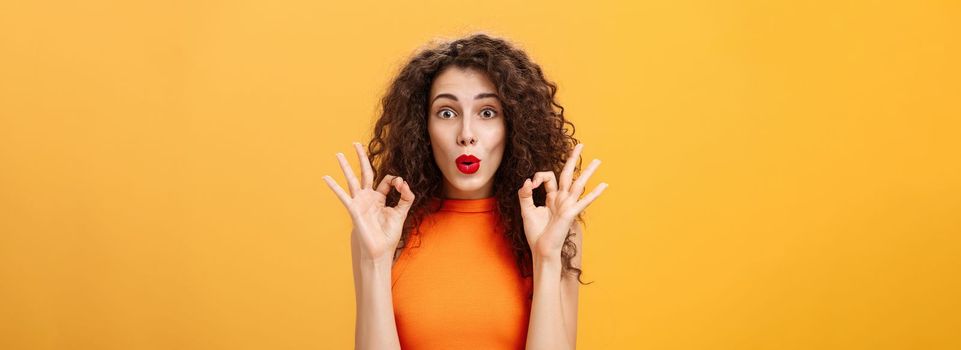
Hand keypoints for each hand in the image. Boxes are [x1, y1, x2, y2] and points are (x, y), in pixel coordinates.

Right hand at [323, 142, 414, 263]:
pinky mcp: (353, 208)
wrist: (379, 250)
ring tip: (338, 154)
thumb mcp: (402, 213)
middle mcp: (369, 197)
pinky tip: (325, 177)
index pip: (387, 180)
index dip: (396, 180)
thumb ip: (405, 197)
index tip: (401, 186)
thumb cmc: (389, 234)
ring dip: (345, 166)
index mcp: (380, 198)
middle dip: (362, 157)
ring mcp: (360, 201)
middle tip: (356, 143)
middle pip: (365, 172)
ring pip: (352, 179)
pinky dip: (334, 186)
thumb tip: (403, 182)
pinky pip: (342, 195)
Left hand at [517, 143, 607, 258]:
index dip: (538, 176)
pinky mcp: (570, 213)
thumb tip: (527, 180)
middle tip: (580, 145)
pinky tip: (604, 185)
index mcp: (552, 197)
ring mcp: (568, 205)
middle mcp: (562, 199)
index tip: (531, 184)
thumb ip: (525, 194)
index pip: (548, 177)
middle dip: (573, 159)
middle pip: (568, 174)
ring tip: (598, 161)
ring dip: (588, 171)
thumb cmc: (535, 233)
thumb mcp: (526, 210)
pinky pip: (584, 201)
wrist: (542, 249)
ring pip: (579, 184)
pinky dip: (594, 193)